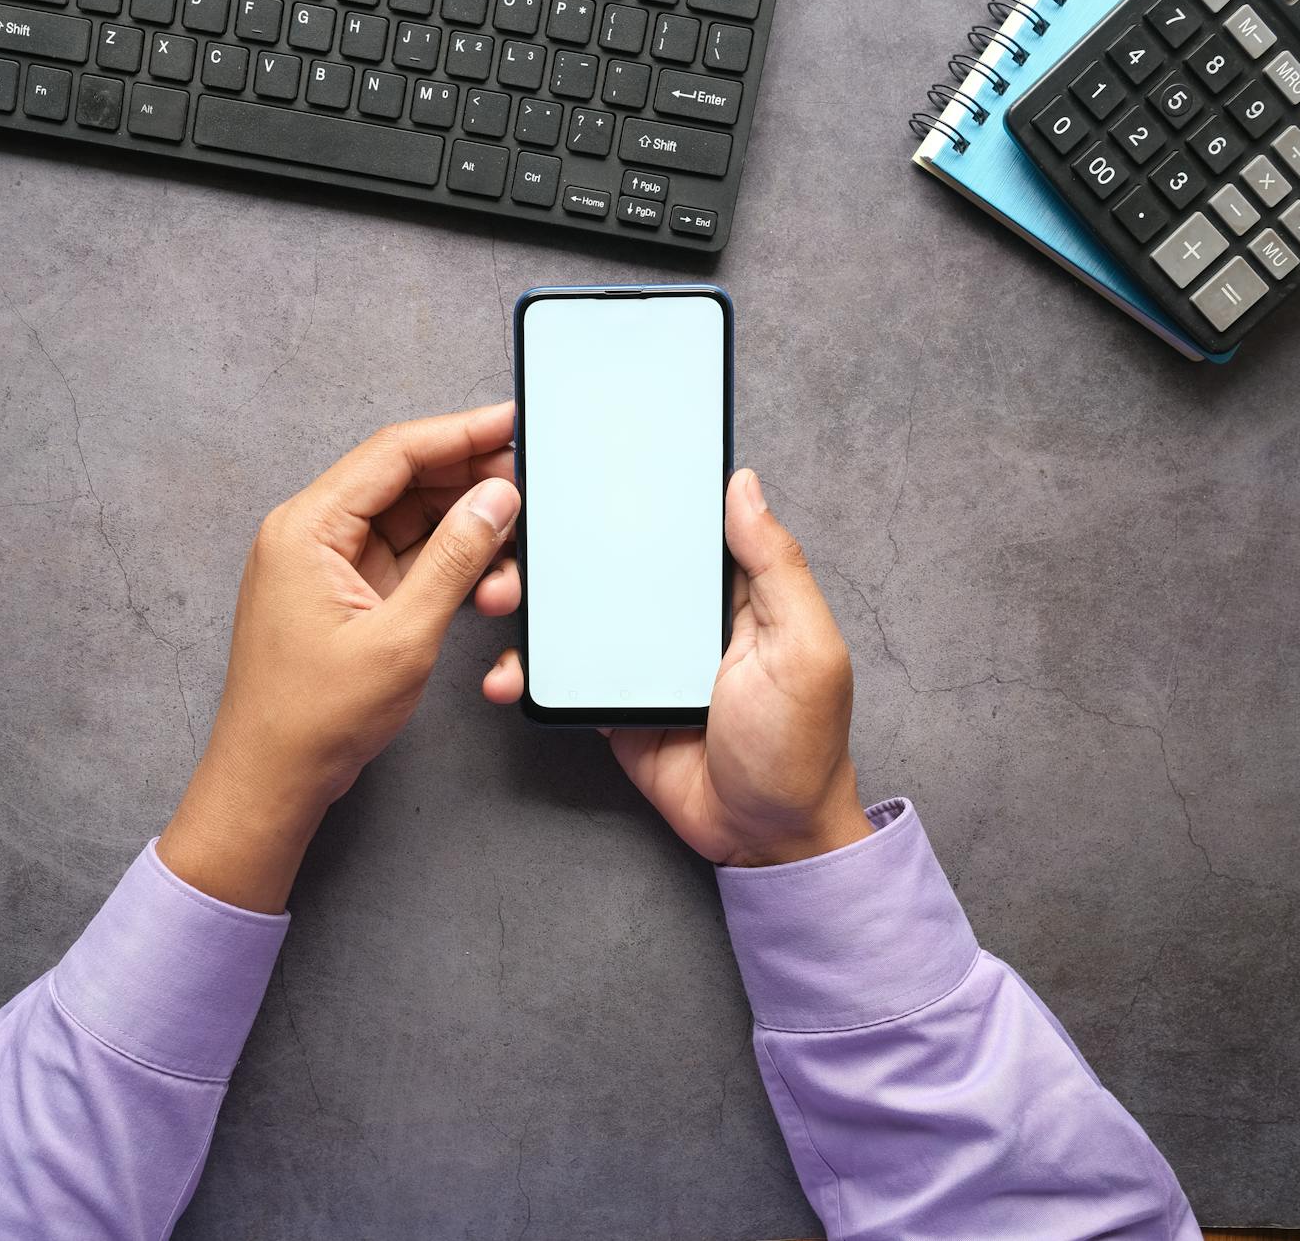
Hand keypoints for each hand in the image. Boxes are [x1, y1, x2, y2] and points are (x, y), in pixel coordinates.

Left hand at [158, 403, 522, 910]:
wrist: (272, 778)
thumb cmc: (316, 717)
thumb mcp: (402, 635)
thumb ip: (455, 560)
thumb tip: (495, 500)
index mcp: (307, 528)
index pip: (393, 454)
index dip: (458, 433)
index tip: (510, 423)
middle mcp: (311, 534)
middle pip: (402, 480)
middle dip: (468, 481)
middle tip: (528, 487)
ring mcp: (326, 564)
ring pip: (409, 520)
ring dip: (462, 530)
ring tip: (514, 548)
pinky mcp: (343, 594)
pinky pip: (403, 557)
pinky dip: (444, 563)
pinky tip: (484, 576)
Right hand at [485, 469, 871, 865]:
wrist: (764, 837)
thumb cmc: (800, 745)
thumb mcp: (804, 647)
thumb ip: (775, 566)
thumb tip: (744, 484)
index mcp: (730, 590)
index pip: (678, 524)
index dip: (638, 493)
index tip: (584, 462)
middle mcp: (682, 615)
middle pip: (612, 562)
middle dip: (559, 546)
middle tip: (515, 534)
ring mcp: (642, 660)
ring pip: (576, 615)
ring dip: (531, 605)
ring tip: (496, 596)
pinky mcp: (611, 703)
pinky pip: (562, 678)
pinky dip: (530, 673)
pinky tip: (508, 674)